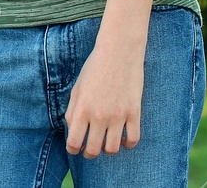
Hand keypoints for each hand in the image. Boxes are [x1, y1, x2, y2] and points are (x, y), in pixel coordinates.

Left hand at [65, 42, 143, 157]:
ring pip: (113, 149)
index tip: (74, 148)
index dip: (73, 149)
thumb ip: (72, 110)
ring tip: (105, 143)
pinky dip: (128, 144)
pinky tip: (123, 139)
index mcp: (82, 109)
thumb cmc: (94, 68)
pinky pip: (133, 140)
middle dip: (89, 154)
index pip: (74, 142)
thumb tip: (72, 130)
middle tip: (89, 150)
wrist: (118, 53)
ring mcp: (118, 116)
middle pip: (93, 150)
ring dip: (107, 150)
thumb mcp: (77, 87)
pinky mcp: (134, 113)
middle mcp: (99, 115)